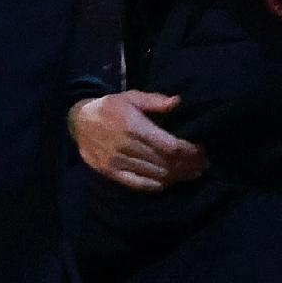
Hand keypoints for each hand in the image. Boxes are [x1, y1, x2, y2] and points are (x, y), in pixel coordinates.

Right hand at [70, 89, 209, 192]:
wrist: (79, 122)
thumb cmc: (110, 107)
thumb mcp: (130, 97)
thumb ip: (154, 101)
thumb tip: (178, 102)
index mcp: (134, 127)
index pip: (171, 146)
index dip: (190, 152)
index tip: (202, 152)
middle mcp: (127, 146)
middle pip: (167, 163)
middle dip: (188, 165)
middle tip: (201, 165)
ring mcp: (118, 162)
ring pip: (157, 175)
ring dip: (177, 176)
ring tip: (190, 173)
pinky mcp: (112, 172)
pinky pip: (140, 184)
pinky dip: (158, 185)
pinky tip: (168, 181)